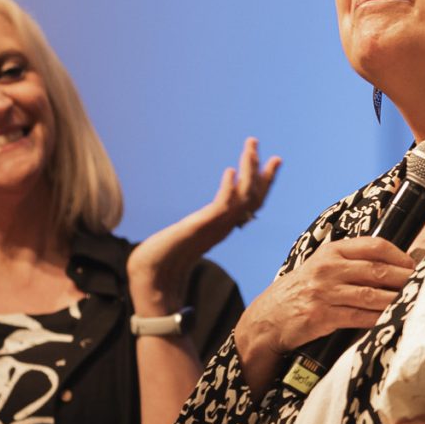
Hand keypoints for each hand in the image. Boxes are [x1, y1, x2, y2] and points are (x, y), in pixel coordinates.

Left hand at [127, 138, 281, 310]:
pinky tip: (229, 172)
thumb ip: (198, 229)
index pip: (252, 203)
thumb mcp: (187, 238)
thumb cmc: (164, 261)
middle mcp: (223, 227)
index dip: (264, 183)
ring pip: (243, 198)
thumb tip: (200, 223)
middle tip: (270, 153)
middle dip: (264, 175)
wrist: (152, 275)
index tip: (272, 162)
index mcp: (223, 228)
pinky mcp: (201, 229)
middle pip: (254, 199)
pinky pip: (221, 208)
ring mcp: (215, 228)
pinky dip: (228, 190)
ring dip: (249, 171)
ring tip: (251, 147)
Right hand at [234, 235, 415, 379]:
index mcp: (331, 251)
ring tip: (414, 302)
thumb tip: (391, 265)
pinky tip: (391, 320)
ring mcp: (324, 293)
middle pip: (378, 271)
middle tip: (423, 285)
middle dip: (405, 279)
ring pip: (372, 295)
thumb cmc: (301, 292)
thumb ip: (349, 262)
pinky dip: (379, 318)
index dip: (399, 255)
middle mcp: (328, 269)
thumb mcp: (321, 267)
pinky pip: (359, 317)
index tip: (414, 265)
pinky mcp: (322, 316)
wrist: (268, 318)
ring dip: (396, 300)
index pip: (374, 246)